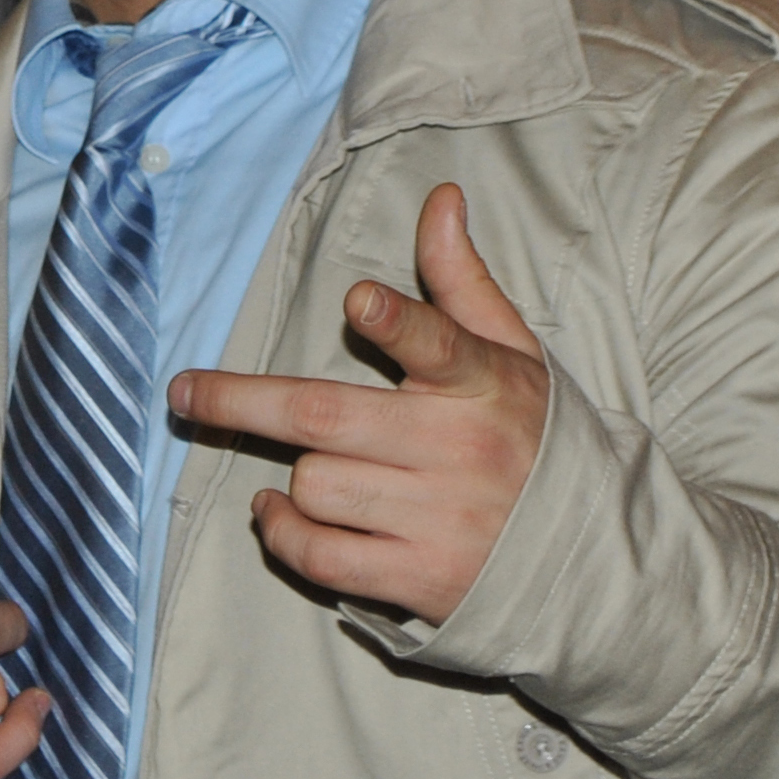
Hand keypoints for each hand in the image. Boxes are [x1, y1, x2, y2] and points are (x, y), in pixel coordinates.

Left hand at [166, 183, 547, 625]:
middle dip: (240, 401)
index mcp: (484, 386)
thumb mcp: (512, 354)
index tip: (359, 300)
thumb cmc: (533, 436)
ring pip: (316, 483)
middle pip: (325, 418)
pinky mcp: (419, 580)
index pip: (442, 346)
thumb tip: (441, 199)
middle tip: (183, 392)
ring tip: (301, 463)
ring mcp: (439, 521)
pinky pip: (321, 557)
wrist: (595, 559)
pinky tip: (275, 512)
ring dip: (292, 475)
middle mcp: (458, 453)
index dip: (399, 323)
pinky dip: (284, 535)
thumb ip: (462, 281)